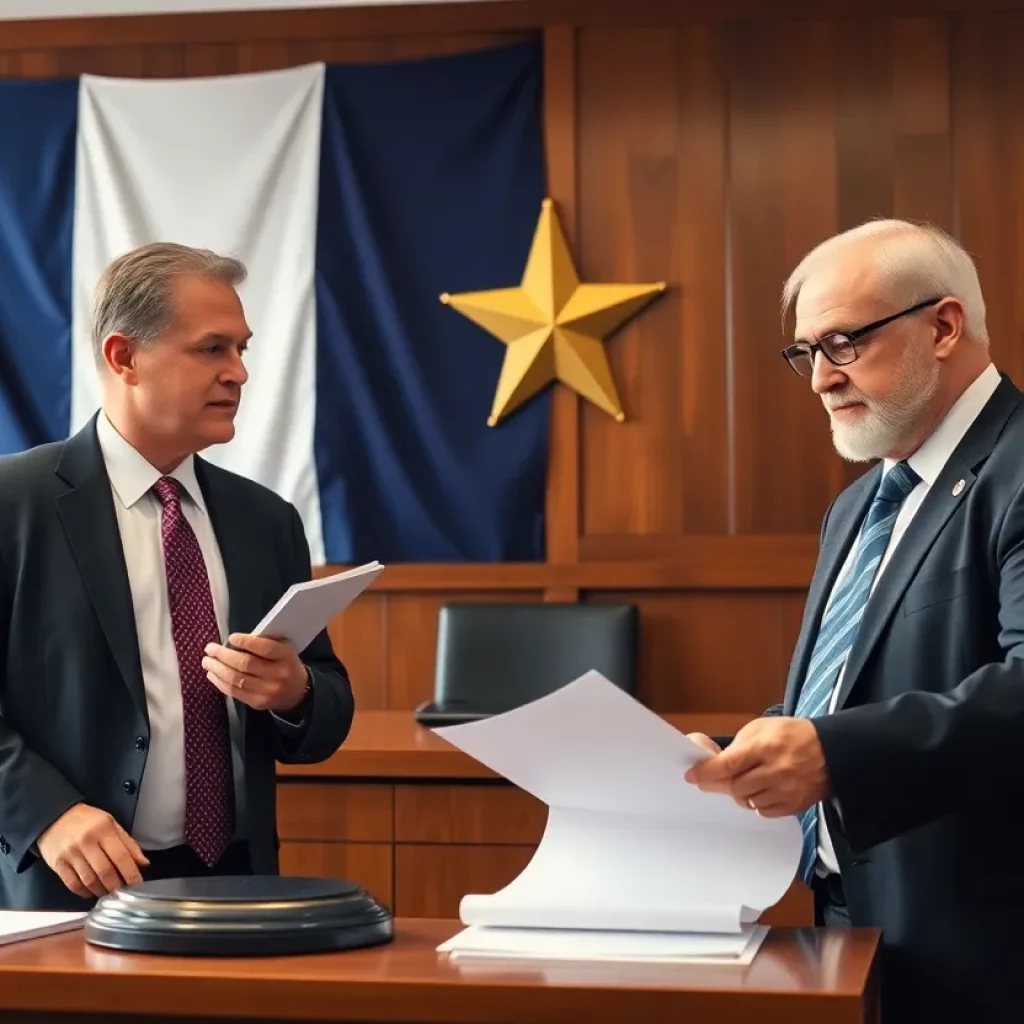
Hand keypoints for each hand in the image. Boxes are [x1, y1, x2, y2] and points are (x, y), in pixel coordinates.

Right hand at [37, 803, 148, 899]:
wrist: (54, 816)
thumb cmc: (86, 820)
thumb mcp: (111, 823)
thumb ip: (128, 843)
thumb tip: (143, 862)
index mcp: (103, 829)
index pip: (121, 855)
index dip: (131, 873)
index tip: (137, 883)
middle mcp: (86, 842)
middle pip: (105, 871)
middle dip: (116, 885)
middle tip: (122, 891)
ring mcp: (70, 854)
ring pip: (89, 880)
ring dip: (101, 890)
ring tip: (108, 892)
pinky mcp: (58, 864)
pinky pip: (73, 884)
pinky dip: (84, 892)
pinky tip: (91, 891)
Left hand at [202, 633, 307, 712]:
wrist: (297, 693)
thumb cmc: (285, 664)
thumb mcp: (284, 648)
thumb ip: (265, 642)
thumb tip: (235, 640)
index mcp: (286, 657)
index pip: (265, 648)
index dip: (246, 642)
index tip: (230, 638)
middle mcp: (278, 675)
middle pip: (246, 664)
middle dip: (223, 655)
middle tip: (209, 649)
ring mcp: (267, 691)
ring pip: (236, 679)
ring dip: (217, 669)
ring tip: (207, 662)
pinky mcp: (257, 703)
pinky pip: (235, 692)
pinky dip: (220, 682)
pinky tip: (212, 675)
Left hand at [683, 717, 828, 816]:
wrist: (831, 751)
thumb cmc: (792, 735)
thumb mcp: (762, 728)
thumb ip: (738, 745)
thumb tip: (714, 763)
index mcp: (765, 747)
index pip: (728, 764)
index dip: (706, 772)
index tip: (691, 776)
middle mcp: (776, 771)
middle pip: (735, 787)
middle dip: (723, 782)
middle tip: (718, 777)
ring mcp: (786, 791)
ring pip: (747, 801)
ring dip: (741, 792)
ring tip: (749, 778)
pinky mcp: (793, 806)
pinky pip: (763, 812)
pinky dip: (757, 802)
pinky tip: (763, 788)